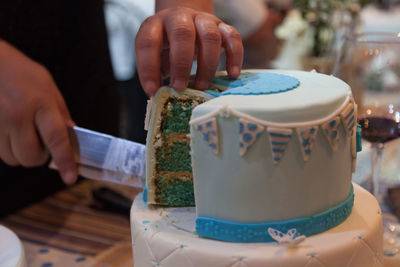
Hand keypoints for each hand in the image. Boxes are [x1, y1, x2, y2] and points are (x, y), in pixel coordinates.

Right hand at [0, 40, 76, 183]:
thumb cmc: (18, 71)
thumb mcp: (47, 86)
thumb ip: (60, 113)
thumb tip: (73, 137)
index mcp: (41, 102)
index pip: (56, 139)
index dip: (65, 161)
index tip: (70, 177)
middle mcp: (18, 114)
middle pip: (31, 157)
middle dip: (39, 157)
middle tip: (40, 142)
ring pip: (13, 158)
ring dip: (21, 153)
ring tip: (22, 133)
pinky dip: (7, 148)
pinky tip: (8, 130)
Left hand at [135, 7, 243, 94]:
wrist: (185, 23)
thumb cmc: (168, 47)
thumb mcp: (156, 57)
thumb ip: (155, 73)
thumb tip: (158, 97)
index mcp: (155, 25)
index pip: (148, 42)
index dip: (149, 67)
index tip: (153, 90)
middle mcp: (179, 17)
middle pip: (183, 34)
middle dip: (181, 64)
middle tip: (180, 88)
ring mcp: (203, 19)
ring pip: (210, 36)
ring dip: (207, 65)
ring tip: (202, 87)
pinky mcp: (222, 26)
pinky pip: (233, 37)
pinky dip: (234, 57)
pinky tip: (232, 75)